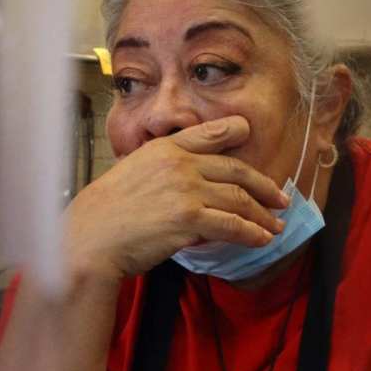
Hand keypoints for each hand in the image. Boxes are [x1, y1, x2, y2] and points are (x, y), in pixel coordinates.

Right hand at [66, 116, 288, 279]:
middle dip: (264, 186)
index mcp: (165, 148)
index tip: (250, 134)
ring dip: (263, 216)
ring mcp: (186, 189)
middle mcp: (180, 163)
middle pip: (236, 170)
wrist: (90, 237)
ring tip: (275, 227)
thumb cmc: (106, 215)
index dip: (235, 131)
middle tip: (280, 199)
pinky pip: (232, 225)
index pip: (210, 133)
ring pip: (239, 199)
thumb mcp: (133, 174)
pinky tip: (261, 239)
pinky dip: (252, 233)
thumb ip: (164, 172)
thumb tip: (191, 186)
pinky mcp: (189, 218)